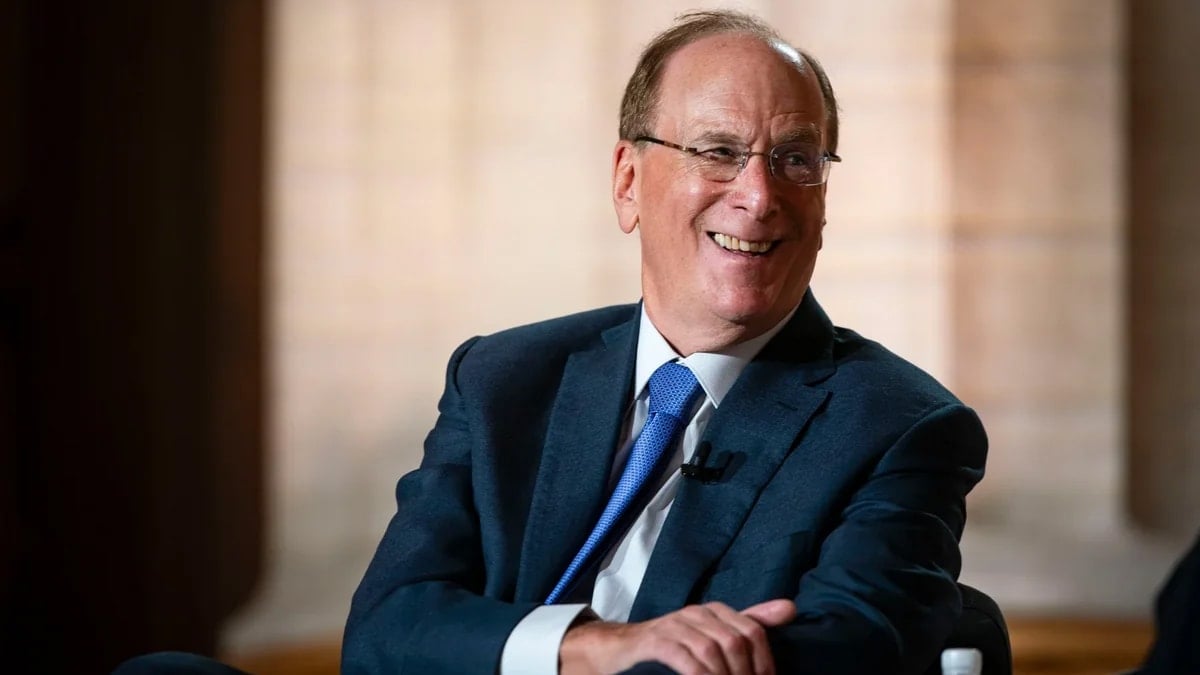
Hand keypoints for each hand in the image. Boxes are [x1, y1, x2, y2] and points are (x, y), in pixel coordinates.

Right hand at [560, 599, 795, 674]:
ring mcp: (675, 624)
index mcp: (715, 611)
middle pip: (735, 640)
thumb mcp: (713, 634)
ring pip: (712, 649)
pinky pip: (684, 657)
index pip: (753, 631)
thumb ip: (750, 623)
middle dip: (746, 672)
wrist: (621, 651)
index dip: (765, 662)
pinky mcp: (654, 641)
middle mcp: (697, 613)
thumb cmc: (673, 647)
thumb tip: (790, 608)